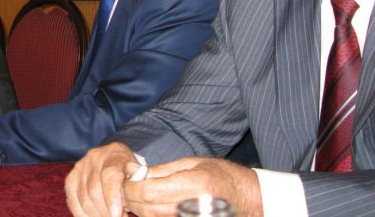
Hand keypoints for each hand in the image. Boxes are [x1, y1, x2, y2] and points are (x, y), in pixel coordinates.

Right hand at [65, 142, 138, 216]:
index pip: (110, 175)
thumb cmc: (129, 172)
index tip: (116, 214)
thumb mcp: (137, 175)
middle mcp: (95, 157)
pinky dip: (83, 214)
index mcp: (115, 154)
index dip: (112, 197)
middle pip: (95, 189)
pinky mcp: (71, 178)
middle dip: (106, 211)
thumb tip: (126, 204)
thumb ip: (134, 187)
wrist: (115, 160)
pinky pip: (73, 201)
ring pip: (84, 198)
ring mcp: (80, 167)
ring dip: (96, 214)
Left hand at [123, 157, 261, 216]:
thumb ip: (162, 170)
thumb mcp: (192, 163)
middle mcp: (194, 207)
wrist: (248, 199)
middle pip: (147, 208)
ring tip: (138, 197)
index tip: (125, 180)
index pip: (148, 191)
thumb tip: (133, 172)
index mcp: (194, 185)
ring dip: (140, 209)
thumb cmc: (222, 175)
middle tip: (126, 188)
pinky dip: (154, 215)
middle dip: (131, 199)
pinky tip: (153, 207)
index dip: (130, 187)